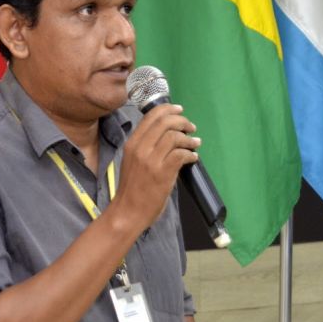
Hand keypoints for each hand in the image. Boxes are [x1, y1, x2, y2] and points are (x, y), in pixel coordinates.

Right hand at [113, 103, 198, 226]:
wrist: (128, 212)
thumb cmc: (132, 189)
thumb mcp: (132, 161)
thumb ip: (146, 147)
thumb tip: (168, 135)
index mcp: (132, 143)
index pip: (151, 117)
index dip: (168, 109)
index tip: (180, 110)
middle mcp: (140, 148)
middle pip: (165, 122)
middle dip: (182, 121)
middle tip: (191, 127)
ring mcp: (151, 160)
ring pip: (174, 136)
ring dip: (189, 138)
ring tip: (195, 143)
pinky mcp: (162, 173)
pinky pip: (181, 154)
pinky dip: (190, 154)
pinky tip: (193, 157)